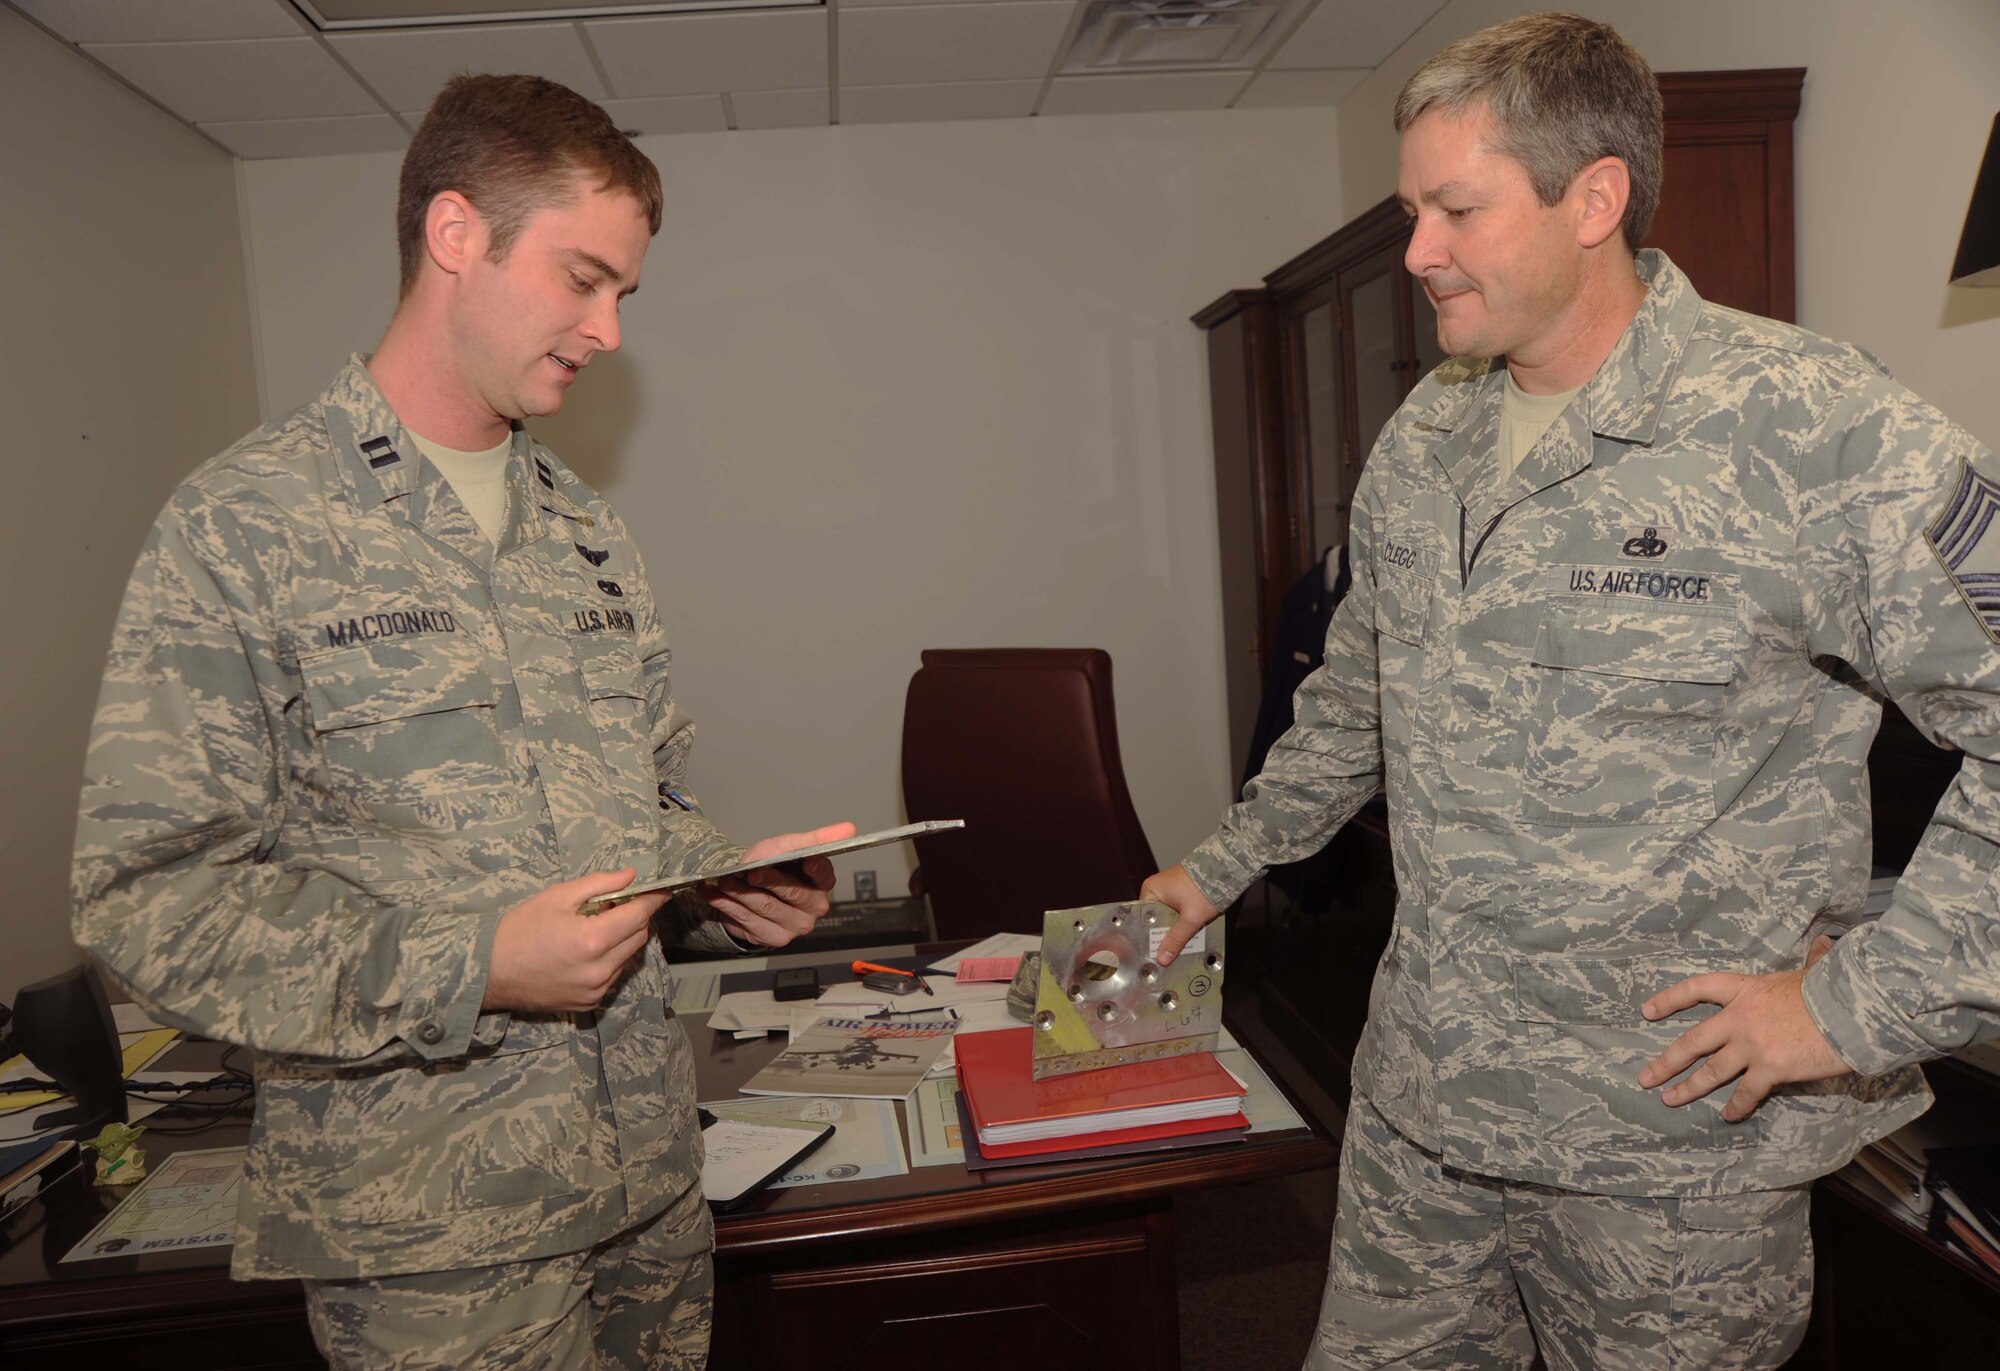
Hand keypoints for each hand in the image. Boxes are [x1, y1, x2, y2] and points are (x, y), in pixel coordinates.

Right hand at [484, 868, 668, 1012]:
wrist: (489, 972)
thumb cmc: (519, 929)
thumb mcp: (557, 897)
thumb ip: (599, 884)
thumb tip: (632, 875)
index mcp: (592, 940)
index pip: (639, 916)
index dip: (652, 900)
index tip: (661, 890)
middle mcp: (599, 970)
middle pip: (638, 937)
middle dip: (635, 918)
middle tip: (615, 905)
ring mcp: (596, 991)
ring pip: (628, 958)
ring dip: (622, 940)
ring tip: (595, 929)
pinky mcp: (589, 1003)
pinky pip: (613, 976)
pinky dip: (609, 961)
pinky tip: (586, 952)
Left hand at [704, 822, 855, 947]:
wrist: (748, 887)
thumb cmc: (774, 865)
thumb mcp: (789, 846)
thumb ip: (816, 839)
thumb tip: (850, 828)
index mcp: (823, 883)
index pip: (824, 875)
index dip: (817, 868)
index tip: (808, 859)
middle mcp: (815, 907)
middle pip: (792, 893)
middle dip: (767, 880)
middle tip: (747, 872)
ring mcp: (796, 926)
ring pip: (766, 906)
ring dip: (740, 892)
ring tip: (722, 881)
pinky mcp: (775, 938)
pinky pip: (749, 921)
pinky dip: (728, 905)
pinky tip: (713, 894)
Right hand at [1141, 864, 1220, 966]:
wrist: (1226, 869)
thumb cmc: (1204, 889)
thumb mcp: (1190, 919)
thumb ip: (1176, 939)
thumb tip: (1162, 959)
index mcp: (1151, 890)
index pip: (1142, 918)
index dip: (1148, 935)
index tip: (1152, 951)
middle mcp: (1157, 888)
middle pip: (1156, 919)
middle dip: (1163, 935)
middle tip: (1166, 954)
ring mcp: (1170, 890)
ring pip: (1168, 917)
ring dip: (1174, 930)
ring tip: (1177, 947)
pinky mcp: (1182, 892)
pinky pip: (1177, 912)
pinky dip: (1182, 923)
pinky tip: (1187, 934)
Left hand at [1637, 935, 1850, 1121]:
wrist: (1851, 1011)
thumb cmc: (1833, 988)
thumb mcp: (1811, 970)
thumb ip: (1811, 960)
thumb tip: (1824, 943)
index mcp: (1744, 989)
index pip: (1697, 989)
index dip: (1669, 999)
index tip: (1647, 1011)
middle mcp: (1739, 1018)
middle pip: (1693, 1041)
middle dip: (1667, 1062)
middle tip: (1645, 1077)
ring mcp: (1752, 1046)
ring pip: (1711, 1071)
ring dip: (1689, 1088)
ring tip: (1669, 1099)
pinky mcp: (1770, 1070)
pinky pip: (1746, 1093)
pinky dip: (1737, 1106)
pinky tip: (1729, 1115)